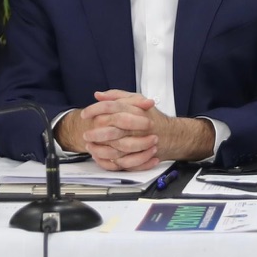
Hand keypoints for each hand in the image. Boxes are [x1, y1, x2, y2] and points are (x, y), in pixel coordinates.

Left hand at [75, 91, 215, 169]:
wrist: (171, 135)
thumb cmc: (151, 117)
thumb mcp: (136, 100)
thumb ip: (117, 96)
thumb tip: (98, 95)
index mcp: (134, 109)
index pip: (111, 107)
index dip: (95, 110)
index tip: (85, 114)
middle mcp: (137, 125)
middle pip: (111, 128)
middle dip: (95, 132)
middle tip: (86, 134)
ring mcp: (139, 142)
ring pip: (115, 148)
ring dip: (100, 148)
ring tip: (90, 146)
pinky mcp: (140, 156)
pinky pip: (123, 162)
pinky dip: (110, 161)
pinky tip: (100, 157)